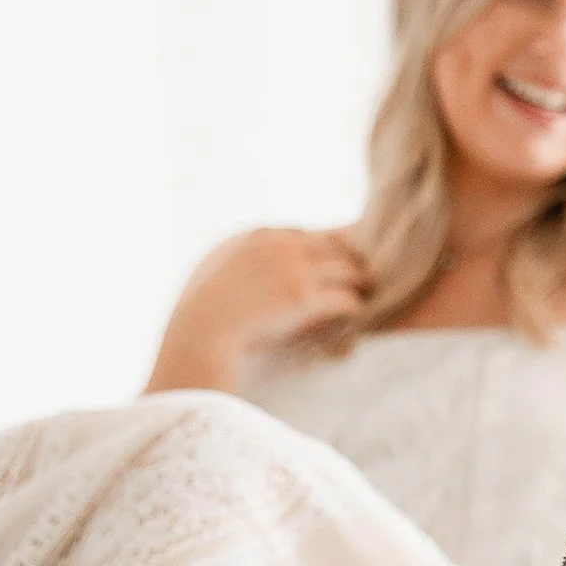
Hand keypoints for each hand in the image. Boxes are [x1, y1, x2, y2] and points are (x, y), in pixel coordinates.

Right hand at [145, 226, 370, 392]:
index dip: (323, 249)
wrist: (198, 332)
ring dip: (360, 282)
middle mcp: (280, 245)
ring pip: (348, 267)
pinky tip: (358, 315)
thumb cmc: (200, 313)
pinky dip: (354, 306)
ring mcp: (294, 268)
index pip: (304, 234)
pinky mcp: (304, 297)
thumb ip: (237, 264)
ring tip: (367, 294)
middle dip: (352, 259)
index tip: (335, 261)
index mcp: (258, 235)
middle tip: (366, 275)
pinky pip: (345, 297)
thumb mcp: (214, 272)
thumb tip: (247, 276)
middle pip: (335, 243)